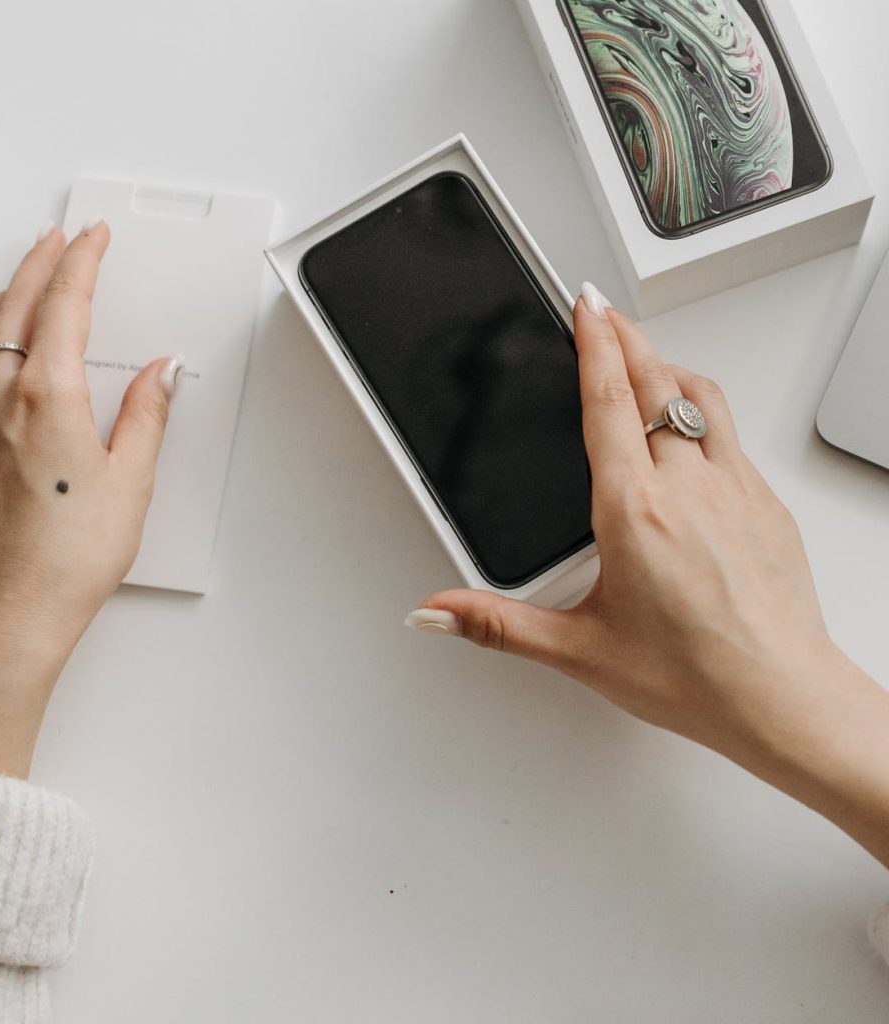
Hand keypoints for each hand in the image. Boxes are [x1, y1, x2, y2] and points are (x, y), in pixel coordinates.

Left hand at [0, 221, 182, 776]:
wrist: (12, 610)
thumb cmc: (67, 557)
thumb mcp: (132, 481)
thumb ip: (146, 415)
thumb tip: (159, 373)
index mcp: (48, 397)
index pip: (64, 305)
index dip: (83, 262)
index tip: (96, 239)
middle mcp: (0, 398)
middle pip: (17, 303)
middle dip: (44, 261)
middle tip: (67, 239)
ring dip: (4, 288)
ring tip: (25, 271)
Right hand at [409, 283, 888, 864]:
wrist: (783, 699)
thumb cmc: (695, 675)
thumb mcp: (578, 649)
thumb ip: (497, 624)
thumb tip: (438, 611)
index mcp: (634, 510)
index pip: (607, 403)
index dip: (594, 345)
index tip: (586, 307)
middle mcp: (689, 487)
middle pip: (655, 383)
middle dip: (627, 337)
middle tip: (606, 310)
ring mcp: (736, 489)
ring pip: (701, 398)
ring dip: (668, 365)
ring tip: (647, 355)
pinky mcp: (767, 505)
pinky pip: (732, 434)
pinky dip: (704, 409)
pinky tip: (693, 429)